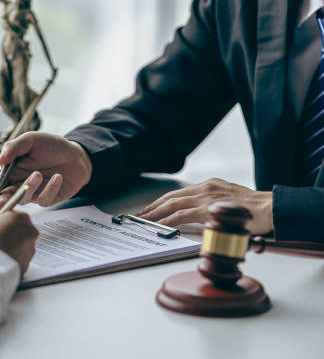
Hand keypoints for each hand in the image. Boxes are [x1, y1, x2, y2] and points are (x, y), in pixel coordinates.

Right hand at [0, 132, 92, 208]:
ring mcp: (34, 192)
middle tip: (1, 203)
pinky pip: (45, 198)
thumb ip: (13, 148)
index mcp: (12, 171)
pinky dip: (50, 188)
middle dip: (3, 201)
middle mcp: (21, 183)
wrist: (76, 154)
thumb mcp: (31, 140)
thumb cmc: (51, 146)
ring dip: (29, 187)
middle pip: (7, 197)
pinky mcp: (48, 198)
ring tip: (38, 174)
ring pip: (25, 198)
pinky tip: (58, 177)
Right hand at [0, 212, 38, 272]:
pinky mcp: (27, 263)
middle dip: (8, 232)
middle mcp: (30, 232)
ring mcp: (30, 249)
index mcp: (21, 217)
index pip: (12, 214)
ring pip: (20, 244)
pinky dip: (11, 258)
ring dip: (10, 245)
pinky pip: (19, 258)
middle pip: (18, 229)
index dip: (1, 219)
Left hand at [136, 178, 272, 233]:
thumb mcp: (229, 201)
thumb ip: (213, 207)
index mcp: (209, 185)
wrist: (272, 208)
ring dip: (155, 214)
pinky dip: (168, 220)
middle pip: (171, 197)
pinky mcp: (208, 208)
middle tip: (139, 215)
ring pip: (173, 205)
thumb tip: (202, 218)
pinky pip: (182, 215)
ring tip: (143, 221)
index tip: (150, 209)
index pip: (179, 194)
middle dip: (153, 207)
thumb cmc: (255, 209)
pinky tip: (159, 226)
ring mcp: (206, 196)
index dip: (162, 202)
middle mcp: (205, 188)